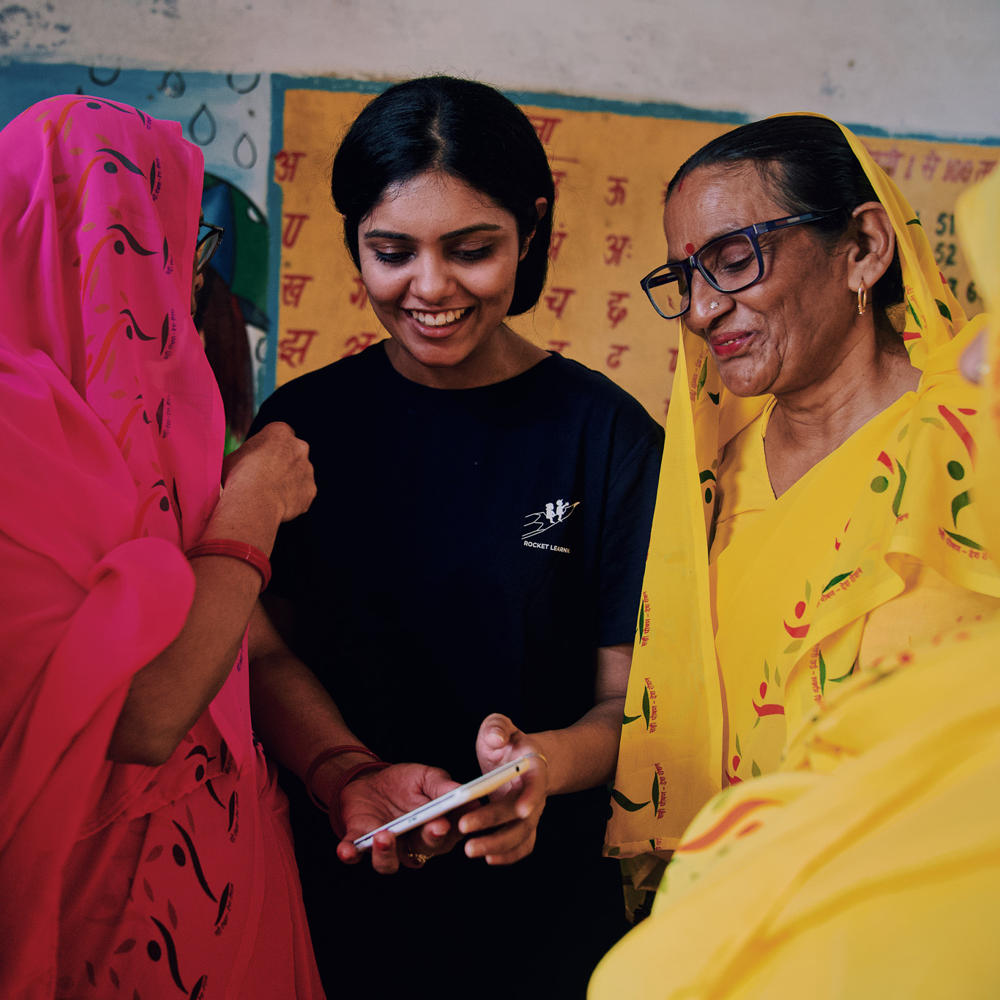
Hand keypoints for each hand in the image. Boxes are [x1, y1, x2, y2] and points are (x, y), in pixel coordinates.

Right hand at [222, 421, 315, 522]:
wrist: (254, 502)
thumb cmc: (238, 477)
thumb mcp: (233, 456)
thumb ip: (246, 454)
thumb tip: (243, 461)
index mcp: (279, 431)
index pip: (278, 435)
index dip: (269, 448)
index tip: (260, 459)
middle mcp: (299, 447)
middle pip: (293, 453)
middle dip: (283, 463)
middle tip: (266, 477)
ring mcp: (308, 469)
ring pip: (299, 474)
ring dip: (288, 482)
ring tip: (269, 495)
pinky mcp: (311, 490)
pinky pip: (302, 494)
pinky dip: (293, 500)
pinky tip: (277, 505)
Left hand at [335, 763, 462, 874]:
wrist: (371, 779)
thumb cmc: (405, 782)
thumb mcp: (426, 777)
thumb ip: (441, 786)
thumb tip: (461, 791)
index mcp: (434, 829)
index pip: (450, 836)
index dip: (455, 831)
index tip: (459, 820)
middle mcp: (412, 844)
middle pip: (424, 851)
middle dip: (429, 840)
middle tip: (434, 827)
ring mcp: (386, 847)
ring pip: (389, 864)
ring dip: (386, 853)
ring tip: (384, 835)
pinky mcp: (360, 842)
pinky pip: (355, 854)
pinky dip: (350, 853)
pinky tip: (347, 849)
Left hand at [460, 713, 549, 864]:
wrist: (525, 759)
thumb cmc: (509, 742)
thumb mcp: (500, 725)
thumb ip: (497, 727)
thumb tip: (496, 738)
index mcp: (534, 768)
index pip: (536, 784)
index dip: (531, 797)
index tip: (521, 809)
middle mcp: (536, 795)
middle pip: (522, 816)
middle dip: (494, 823)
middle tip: (464, 827)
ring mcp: (531, 814)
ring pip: (521, 836)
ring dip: (498, 846)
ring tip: (470, 849)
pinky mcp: (523, 826)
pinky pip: (522, 846)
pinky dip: (508, 856)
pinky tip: (488, 858)